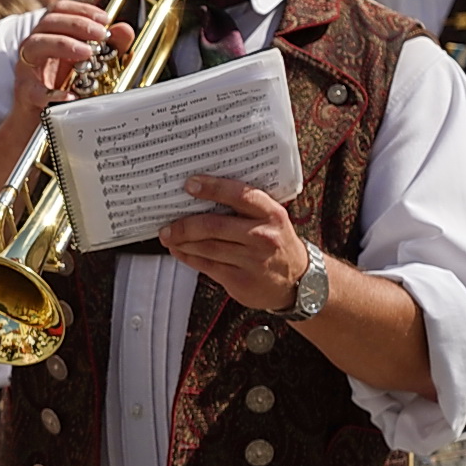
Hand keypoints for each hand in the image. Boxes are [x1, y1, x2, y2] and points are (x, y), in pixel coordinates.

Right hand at [11, 0, 134, 126]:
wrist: (39, 118)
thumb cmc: (63, 85)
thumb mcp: (89, 62)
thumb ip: (109, 45)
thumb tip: (124, 29)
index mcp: (48, 34)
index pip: (59, 9)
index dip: (82, 9)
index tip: (104, 18)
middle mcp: (34, 45)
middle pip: (48, 22)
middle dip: (77, 24)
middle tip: (101, 34)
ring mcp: (27, 68)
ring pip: (36, 44)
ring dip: (64, 44)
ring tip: (87, 53)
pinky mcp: (26, 92)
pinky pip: (37, 89)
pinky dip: (54, 92)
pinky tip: (72, 94)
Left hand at [158, 175, 310, 310]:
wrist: (298, 281)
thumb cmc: (277, 243)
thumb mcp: (272, 219)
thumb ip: (245, 208)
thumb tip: (202, 195)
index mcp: (271, 214)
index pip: (239, 195)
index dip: (212, 188)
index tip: (189, 184)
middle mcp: (263, 236)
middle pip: (213, 226)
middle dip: (184, 225)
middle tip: (166, 225)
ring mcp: (252, 260)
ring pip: (206, 248)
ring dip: (181, 242)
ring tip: (168, 237)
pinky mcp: (241, 281)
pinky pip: (206, 266)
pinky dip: (187, 257)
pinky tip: (178, 251)